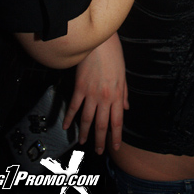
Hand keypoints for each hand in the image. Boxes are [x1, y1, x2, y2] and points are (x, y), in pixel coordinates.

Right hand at [63, 33, 127, 153]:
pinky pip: (74, 106)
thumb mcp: (123, 75)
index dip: (116, 136)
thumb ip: (124, 93)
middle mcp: (105, 97)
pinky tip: (66, 126)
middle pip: (102, 124)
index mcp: (117, 95)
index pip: (117, 121)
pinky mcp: (79, 87)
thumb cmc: (114, 55)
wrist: (101, 42)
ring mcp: (91, 93)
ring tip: (82, 143)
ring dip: (84, 132)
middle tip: (99, 151)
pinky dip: (70, 117)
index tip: (115, 147)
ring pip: (87, 119)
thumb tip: (126, 108)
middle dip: (101, 140)